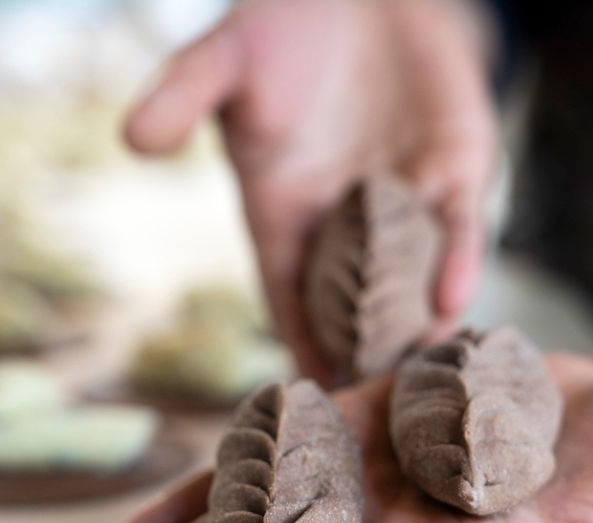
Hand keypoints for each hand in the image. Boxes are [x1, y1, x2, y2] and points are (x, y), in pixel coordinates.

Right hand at [125, 0, 496, 381]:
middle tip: (368, 414)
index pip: (289, 290)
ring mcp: (406, 197)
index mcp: (286, 210)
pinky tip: (456, 300)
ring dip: (420, 326)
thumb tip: (133, 138)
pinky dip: (457, 259)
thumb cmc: (280, 24)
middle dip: (363, 354)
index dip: (297, 338)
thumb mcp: (224, 57)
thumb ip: (183, 96)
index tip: (303, 395)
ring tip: (420, 381)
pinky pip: (459, 223)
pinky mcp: (456, 166)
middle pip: (357, 302)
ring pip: (416, 277)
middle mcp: (348, 218)